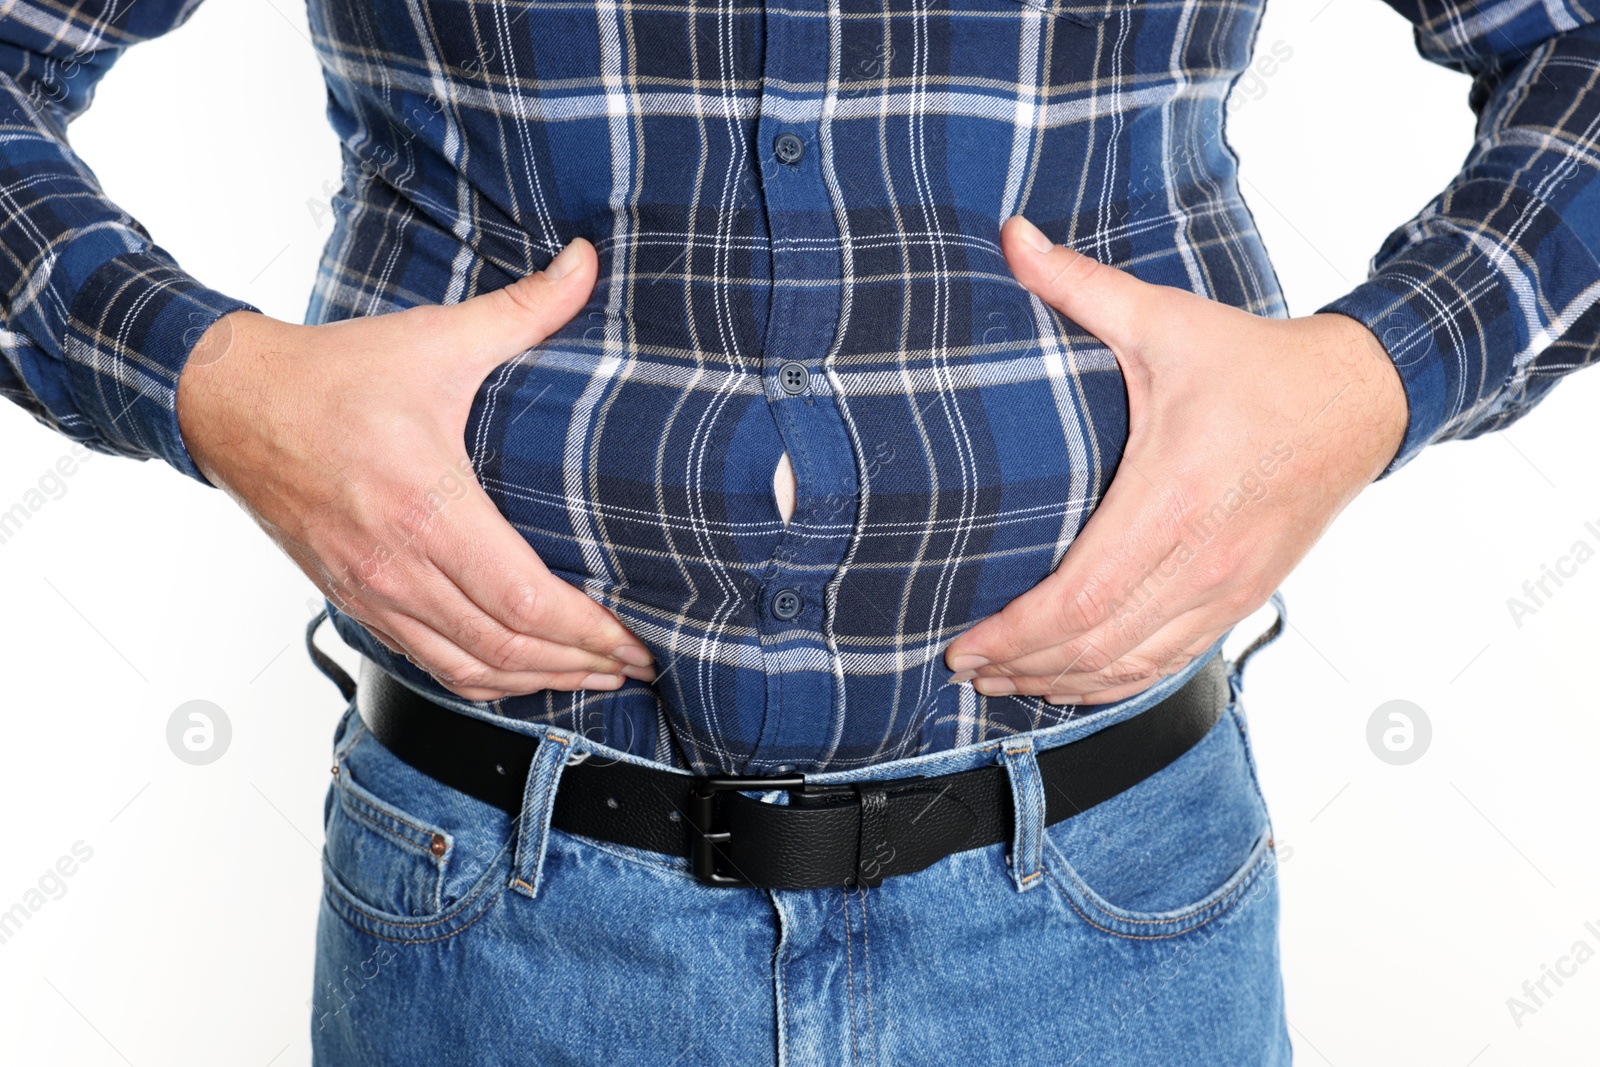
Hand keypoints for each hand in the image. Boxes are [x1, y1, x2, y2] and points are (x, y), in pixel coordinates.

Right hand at [176, 239, 655, 700]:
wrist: (232, 404)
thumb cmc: (334, 376)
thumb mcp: (437, 339)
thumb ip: (524, 308)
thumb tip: (587, 260)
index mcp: (427, 507)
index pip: (524, 599)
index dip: (588, 631)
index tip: (635, 639)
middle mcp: (398, 564)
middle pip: (506, 646)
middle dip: (580, 663)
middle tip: (636, 664)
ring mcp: (372, 590)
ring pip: (468, 668)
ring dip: (537, 682)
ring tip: (593, 678)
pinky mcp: (354, 599)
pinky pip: (427, 663)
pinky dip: (482, 680)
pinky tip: (521, 675)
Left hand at [943, 216, 1406, 704]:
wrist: (1358, 400)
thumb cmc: (1254, 365)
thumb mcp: (1165, 320)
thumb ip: (1079, 286)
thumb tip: (1009, 235)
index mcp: (1173, 496)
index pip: (1080, 597)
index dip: (1016, 633)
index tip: (965, 642)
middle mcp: (1201, 558)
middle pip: (1096, 647)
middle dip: (1022, 667)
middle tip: (964, 667)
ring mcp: (1226, 589)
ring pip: (1132, 667)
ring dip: (1062, 684)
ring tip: (1005, 683)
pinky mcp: (1241, 599)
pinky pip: (1170, 663)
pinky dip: (1115, 684)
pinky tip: (1073, 683)